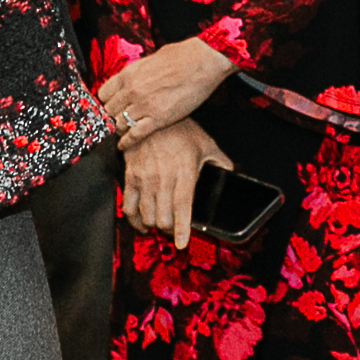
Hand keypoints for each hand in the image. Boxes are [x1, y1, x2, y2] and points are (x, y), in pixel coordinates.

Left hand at [97, 37, 238, 147]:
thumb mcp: (150, 60)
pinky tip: (125, 146)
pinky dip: (127, 143)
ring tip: (123, 133)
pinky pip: (134, 135)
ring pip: (119, 125)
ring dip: (120, 130)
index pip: (103, 94)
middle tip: (116, 122)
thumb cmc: (181, 56)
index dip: (106, 102)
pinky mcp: (158, 118)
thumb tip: (130, 80)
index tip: (110, 107)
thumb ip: (136, 73)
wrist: (203, 61)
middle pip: (109, 112)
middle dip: (112, 117)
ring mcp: (143, 105)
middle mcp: (131, 90)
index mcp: (128, 74)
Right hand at [118, 119, 232, 249]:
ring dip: (154, 226)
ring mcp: (145, 179)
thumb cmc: (181, 129)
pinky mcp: (130, 177)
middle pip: (162, 218)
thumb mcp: (206, 143)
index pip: (182, 208)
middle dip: (168, 230)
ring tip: (160, 226)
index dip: (181, 229)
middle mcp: (163, 178)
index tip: (181, 244)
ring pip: (146, 215)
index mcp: (184, 172)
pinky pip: (128, 206)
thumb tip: (231, 172)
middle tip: (173, 229)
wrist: (150, 115)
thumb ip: (220, 161)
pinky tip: (141, 223)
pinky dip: (134, 219)